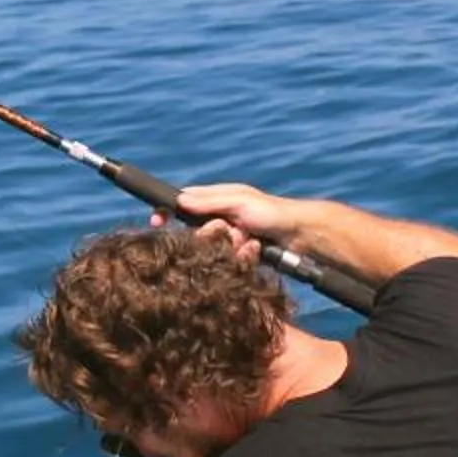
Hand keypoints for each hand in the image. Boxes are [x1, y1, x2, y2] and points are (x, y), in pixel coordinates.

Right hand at [167, 182, 294, 264]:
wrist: (300, 236)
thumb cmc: (271, 213)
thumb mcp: (239, 202)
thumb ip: (210, 202)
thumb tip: (179, 200)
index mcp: (219, 198)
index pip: (185, 201)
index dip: (169, 209)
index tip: (157, 220)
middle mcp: (222, 216)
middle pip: (196, 229)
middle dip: (209, 233)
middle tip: (231, 231)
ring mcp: (230, 235)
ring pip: (211, 247)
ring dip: (229, 246)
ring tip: (249, 240)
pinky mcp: (239, 252)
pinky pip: (227, 258)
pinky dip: (240, 256)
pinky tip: (254, 250)